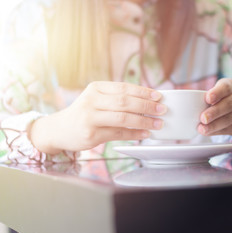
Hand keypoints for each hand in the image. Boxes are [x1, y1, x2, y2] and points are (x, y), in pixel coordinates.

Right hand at [30, 81, 166, 153]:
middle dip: (147, 106)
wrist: (59, 129)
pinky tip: (145, 133)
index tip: (158, 96)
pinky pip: (118, 134)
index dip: (143, 92)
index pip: (124, 88)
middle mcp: (92, 100)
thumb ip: (117, 98)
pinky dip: (135, 134)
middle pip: (125, 102)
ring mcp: (90, 118)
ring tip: (158, 123)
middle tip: (162, 110)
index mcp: (96, 88)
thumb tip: (148, 102)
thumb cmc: (84, 113)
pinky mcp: (91, 134)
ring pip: (123, 118)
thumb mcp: (97, 99)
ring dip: (144, 121)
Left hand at [198, 78, 231, 137]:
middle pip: (228, 104)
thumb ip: (206, 98)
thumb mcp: (218, 93)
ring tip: (203, 128)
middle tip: (203, 118)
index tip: (208, 98)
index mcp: (231, 86)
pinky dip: (216, 131)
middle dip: (214, 112)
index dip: (216, 92)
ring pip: (228, 119)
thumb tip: (188, 107)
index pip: (225, 87)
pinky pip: (228, 129)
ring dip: (214, 125)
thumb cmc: (223, 100)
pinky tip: (208, 132)